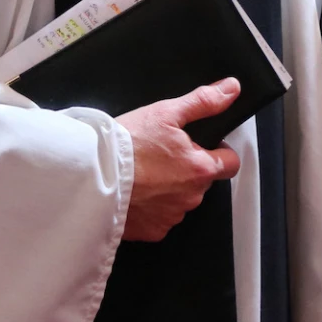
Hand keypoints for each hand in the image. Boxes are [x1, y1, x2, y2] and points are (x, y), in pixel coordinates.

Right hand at [117, 78, 241, 241]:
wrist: (90, 175)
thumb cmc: (126, 145)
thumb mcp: (166, 113)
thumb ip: (204, 102)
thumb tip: (230, 89)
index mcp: (200, 168)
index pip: (230, 163)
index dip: (219, 150)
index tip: (201, 145)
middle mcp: (190, 197)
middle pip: (202, 181)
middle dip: (188, 169)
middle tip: (162, 155)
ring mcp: (171, 217)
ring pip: (180, 200)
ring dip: (169, 189)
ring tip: (145, 172)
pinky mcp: (151, 231)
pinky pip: (160, 218)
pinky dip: (151, 207)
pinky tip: (136, 191)